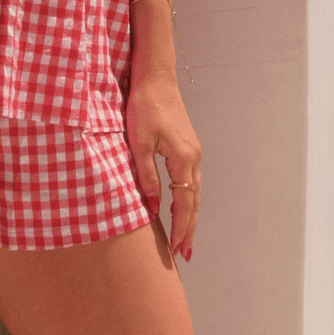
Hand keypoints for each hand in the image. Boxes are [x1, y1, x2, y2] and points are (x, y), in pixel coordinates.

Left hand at [125, 72, 200, 262]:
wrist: (156, 79)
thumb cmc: (145, 107)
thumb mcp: (139, 144)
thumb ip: (146, 176)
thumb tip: (152, 206)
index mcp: (183, 159)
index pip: (184, 203)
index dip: (180, 228)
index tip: (176, 249)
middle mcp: (193, 159)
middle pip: (194, 203)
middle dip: (189, 230)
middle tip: (185, 255)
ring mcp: (193, 153)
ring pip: (194, 193)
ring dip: (190, 218)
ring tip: (185, 239)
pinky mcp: (187, 148)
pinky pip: (190, 182)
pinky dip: (188, 200)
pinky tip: (182, 208)